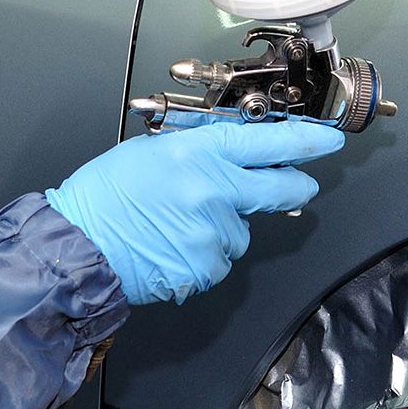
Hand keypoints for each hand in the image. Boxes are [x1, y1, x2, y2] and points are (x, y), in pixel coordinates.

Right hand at [44, 121, 343, 304]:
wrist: (79, 247)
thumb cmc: (105, 196)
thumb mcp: (152, 150)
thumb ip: (201, 152)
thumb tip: (239, 155)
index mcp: (198, 152)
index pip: (268, 141)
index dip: (307, 140)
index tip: (328, 140)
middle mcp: (213, 190)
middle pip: (280, 189)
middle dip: (293, 186)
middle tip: (296, 185)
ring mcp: (213, 233)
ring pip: (242, 230)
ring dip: (223, 227)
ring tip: (178, 224)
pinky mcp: (206, 268)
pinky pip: (220, 259)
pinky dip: (204, 255)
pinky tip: (173, 247)